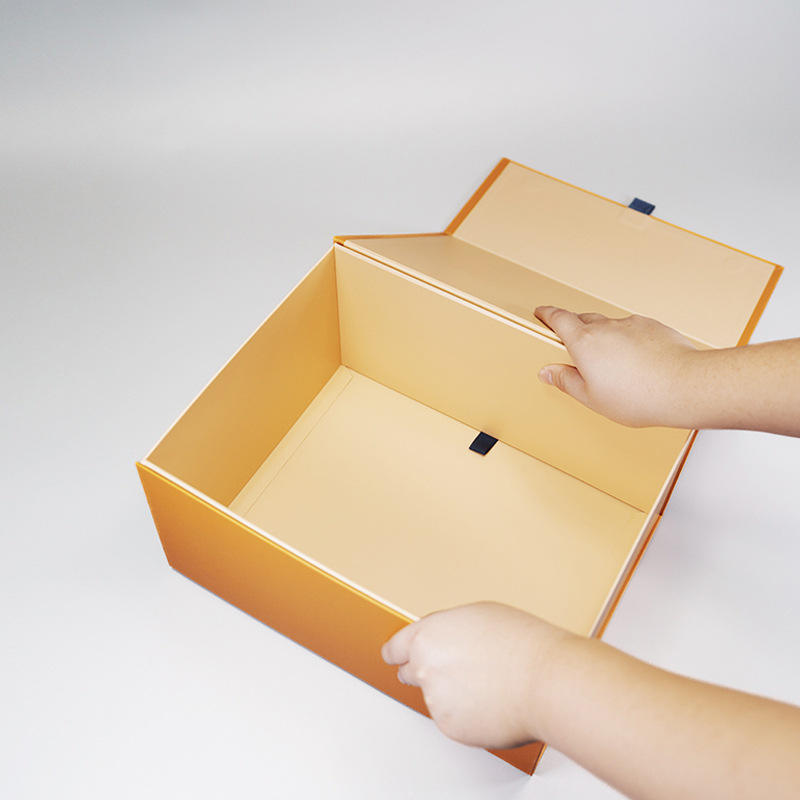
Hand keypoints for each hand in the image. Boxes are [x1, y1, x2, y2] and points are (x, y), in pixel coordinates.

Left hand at [380, 602, 573, 748]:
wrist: (544, 680)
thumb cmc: (520, 643)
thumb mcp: (477, 616)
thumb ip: (448, 630)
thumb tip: (444, 640)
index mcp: (427, 635)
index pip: (395, 648)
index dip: (398, 653)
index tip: (398, 658)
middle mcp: (424, 667)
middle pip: (409, 673)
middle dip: (427, 673)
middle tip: (456, 671)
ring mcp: (435, 699)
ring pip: (438, 697)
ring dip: (454, 694)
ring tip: (490, 683)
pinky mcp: (450, 726)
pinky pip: (455, 719)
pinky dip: (468, 715)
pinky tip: (492, 702)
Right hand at [534, 306, 699, 427]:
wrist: (684, 386)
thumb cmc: (638, 396)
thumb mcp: (591, 397)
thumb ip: (566, 381)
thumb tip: (548, 372)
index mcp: (584, 342)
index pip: (559, 319)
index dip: (548, 314)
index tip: (542, 313)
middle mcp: (606, 327)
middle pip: (583, 319)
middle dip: (574, 326)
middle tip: (572, 341)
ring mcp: (632, 324)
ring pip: (610, 326)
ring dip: (604, 337)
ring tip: (610, 360)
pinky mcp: (654, 327)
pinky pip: (633, 330)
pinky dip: (628, 340)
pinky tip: (635, 360)